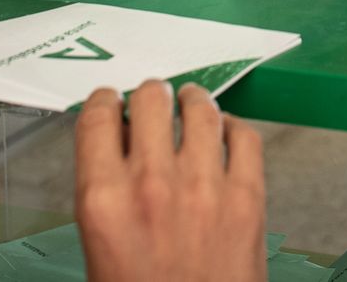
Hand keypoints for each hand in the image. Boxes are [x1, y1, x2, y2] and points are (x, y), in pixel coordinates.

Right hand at [75, 80, 266, 281]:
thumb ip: (107, 194)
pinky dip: (234, 127)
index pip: (98, 117)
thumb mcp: (100, 249)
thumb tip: (120, 152)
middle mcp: (151, 184)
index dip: (106, 102)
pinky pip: (244, 136)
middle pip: (150, 99)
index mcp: (103, 201)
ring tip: (192, 102)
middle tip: (153, 101)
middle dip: (149, 96)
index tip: (112, 101)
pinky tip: (227, 132)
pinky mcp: (248, 197)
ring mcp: (204, 186)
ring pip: (200, 108)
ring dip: (192, 101)